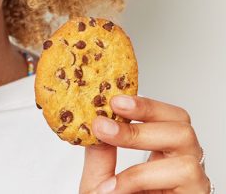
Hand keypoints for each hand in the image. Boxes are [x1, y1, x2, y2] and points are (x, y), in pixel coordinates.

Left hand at [79, 95, 210, 192]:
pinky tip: (116, 188)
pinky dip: (142, 179)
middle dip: (142, 120)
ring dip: (142, 150)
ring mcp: (193, 187)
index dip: (146, 105)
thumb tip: (93, 124)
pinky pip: (182, 181)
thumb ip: (99, 156)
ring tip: (107, 148)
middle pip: (184, 128)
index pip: (168, 118)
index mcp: (164, 155)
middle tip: (104, 123)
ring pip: (187, 154)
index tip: (115, 100)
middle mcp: (184, 167)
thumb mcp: (99, 183)